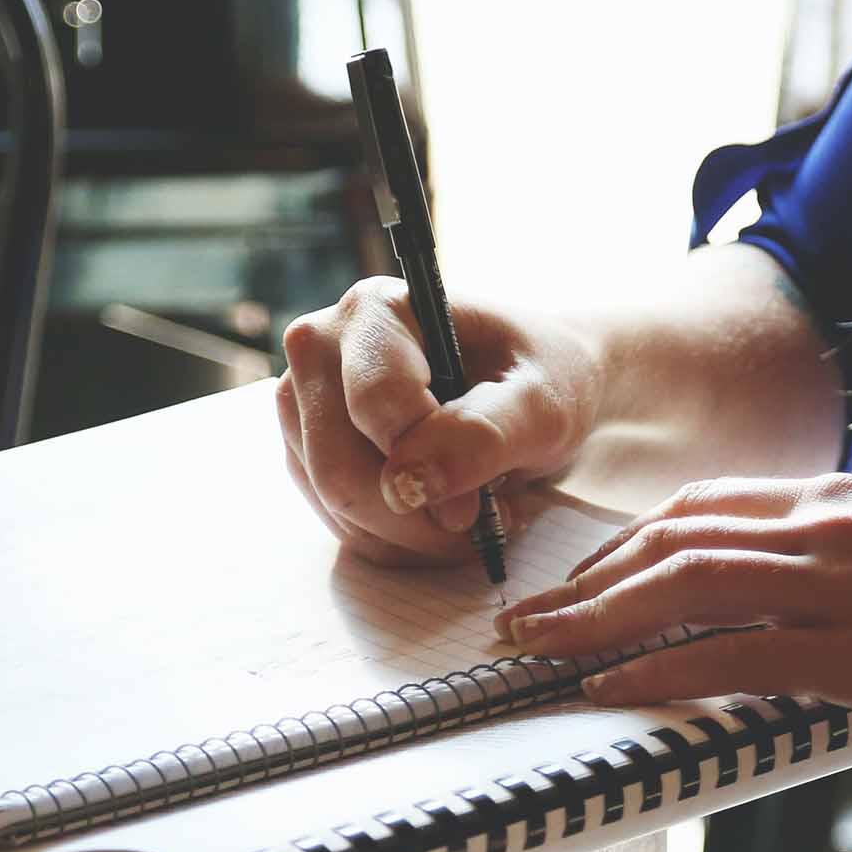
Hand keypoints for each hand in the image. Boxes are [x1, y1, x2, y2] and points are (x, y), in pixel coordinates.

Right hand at [275, 277, 601, 565]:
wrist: (537, 388)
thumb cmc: (545, 380)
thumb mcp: (543, 405)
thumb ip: (483, 435)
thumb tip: (408, 484)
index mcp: (377, 310)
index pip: (374, 406)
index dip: (430, 467)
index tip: (483, 503)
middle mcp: (322, 347)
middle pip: (338, 468)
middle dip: (417, 517)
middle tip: (484, 521)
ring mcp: (306, 403)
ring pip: (336, 506)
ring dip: (413, 535)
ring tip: (475, 512)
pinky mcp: (310, 451)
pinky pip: (341, 524)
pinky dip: (400, 541)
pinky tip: (446, 517)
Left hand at [494, 473, 851, 740]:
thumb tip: (804, 592)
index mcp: (846, 498)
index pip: (704, 507)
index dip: (626, 544)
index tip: (582, 579)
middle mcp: (833, 524)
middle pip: (674, 538)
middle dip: (586, 580)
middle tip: (526, 618)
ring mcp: (846, 583)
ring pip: (687, 586)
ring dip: (596, 620)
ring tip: (538, 651)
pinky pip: (735, 655)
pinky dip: (659, 670)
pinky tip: (610, 688)